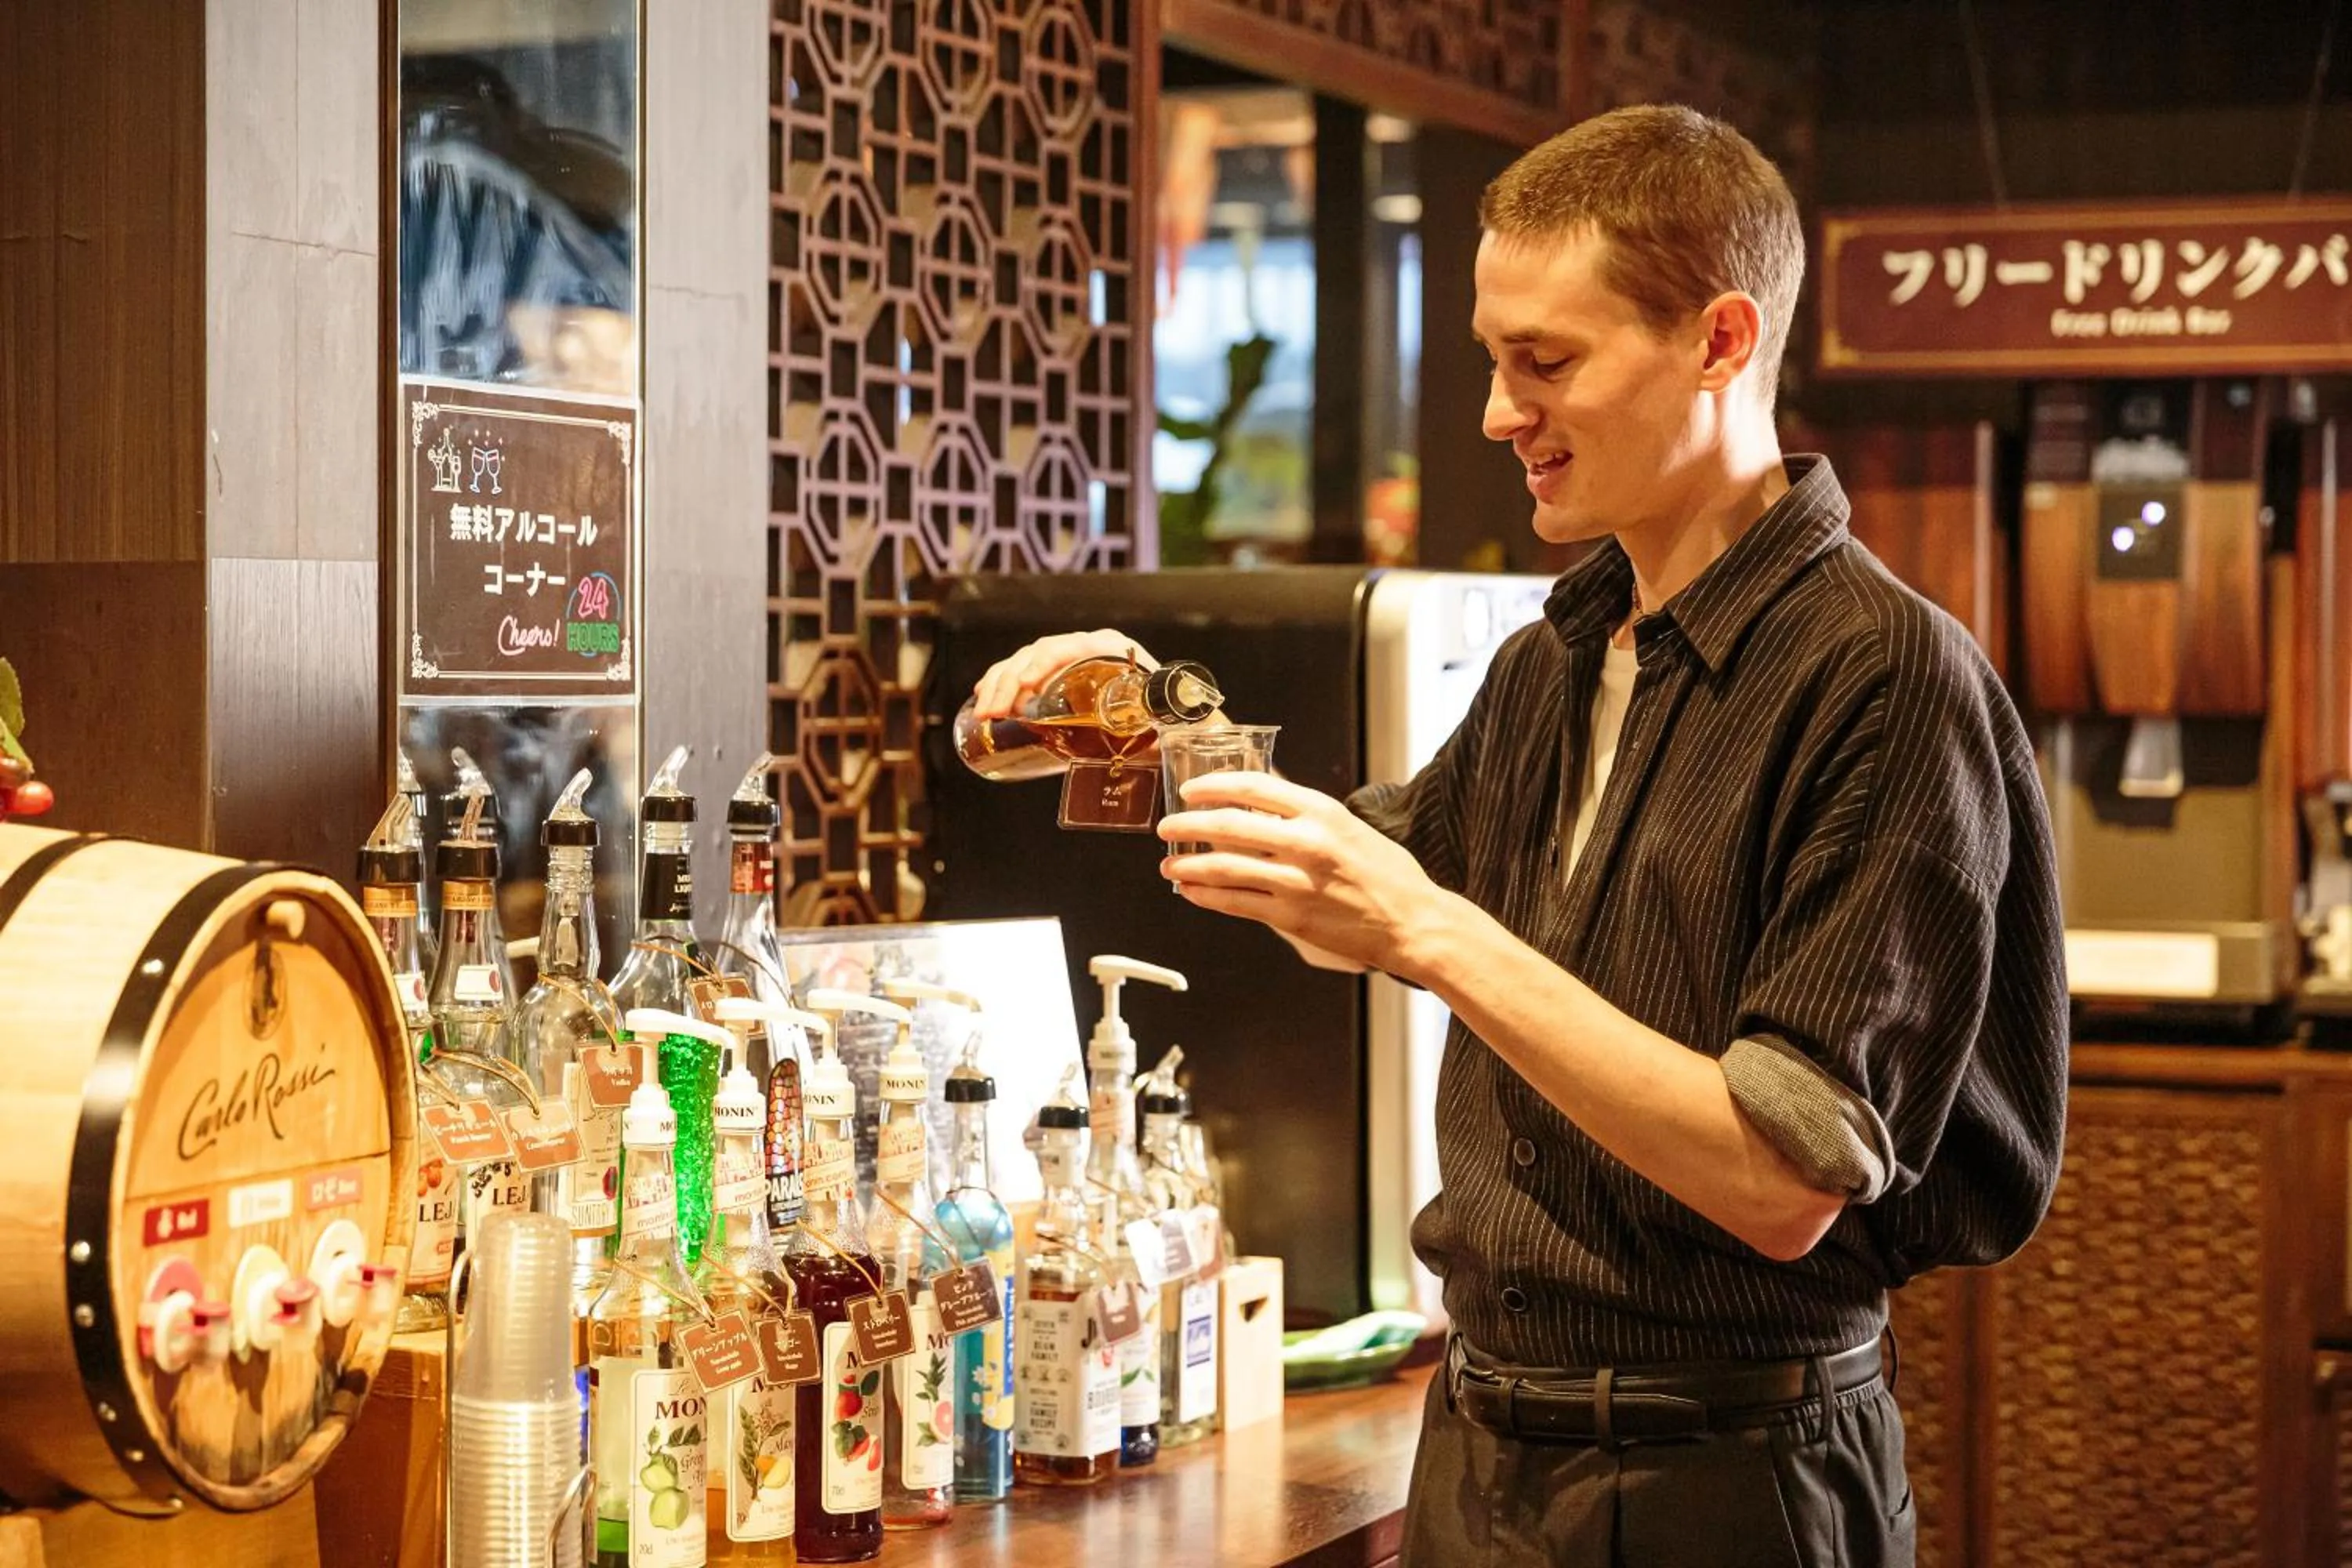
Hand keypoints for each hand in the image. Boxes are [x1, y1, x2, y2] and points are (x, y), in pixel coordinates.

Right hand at [969, 628, 1157, 718]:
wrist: (1161, 708)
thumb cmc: (1161, 711)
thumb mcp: (1159, 716)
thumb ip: (1159, 724)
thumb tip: (1159, 739)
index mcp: (1113, 647)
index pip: (1073, 646)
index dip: (1045, 662)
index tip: (1026, 684)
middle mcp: (1087, 646)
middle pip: (1039, 654)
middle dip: (1009, 683)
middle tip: (993, 714)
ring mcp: (1067, 657)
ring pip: (1023, 661)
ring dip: (998, 685)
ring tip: (984, 714)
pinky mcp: (1054, 672)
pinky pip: (1019, 668)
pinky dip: (999, 680)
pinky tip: (983, 695)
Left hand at [1158, 771, 1450, 979]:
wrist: (1413, 922)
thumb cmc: (1387, 875)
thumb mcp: (1350, 827)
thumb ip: (1306, 818)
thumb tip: (1256, 813)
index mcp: (1323, 811)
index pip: (1254, 787)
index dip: (1214, 786)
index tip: (1192, 791)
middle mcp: (1308, 842)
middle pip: (1229, 824)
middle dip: (1188, 824)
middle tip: (1167, 826)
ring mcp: (1298, 882)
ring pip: (1225, 867)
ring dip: (1188, 864)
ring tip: (1169, 864)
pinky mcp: (1292, 917)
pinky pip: (1236, 903)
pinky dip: (1206, 895)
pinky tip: (1191, 891)